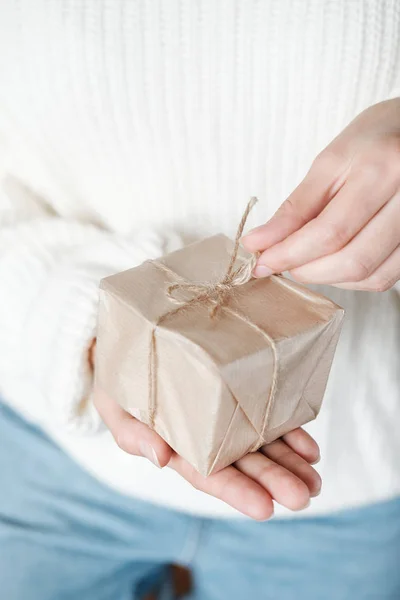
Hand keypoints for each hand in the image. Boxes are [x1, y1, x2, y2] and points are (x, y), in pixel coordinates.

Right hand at [93, 387, 320, 519]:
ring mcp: (227, 416)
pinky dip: (289, 432)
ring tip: (314, 478)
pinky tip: (308, 448)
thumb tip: (162, 460)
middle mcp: (207, 437)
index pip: (208, 474)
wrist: (136, 341)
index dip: (236, 491)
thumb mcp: (115, 405)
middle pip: (244, 463)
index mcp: (178, 447)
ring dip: (289, 462)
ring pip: (261, 443)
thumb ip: (134, 434)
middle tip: (304, 494)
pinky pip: (267, 415)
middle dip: (274, 480)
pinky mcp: (241, 392)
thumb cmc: (120, 379)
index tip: (265, 508)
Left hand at [242, 99, 399, 290]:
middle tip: (280, 262)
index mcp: (381, 171)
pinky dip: (350, 279)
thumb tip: (259, 243)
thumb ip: (295, 208)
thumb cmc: (373, 140)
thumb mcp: (330, 163)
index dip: (290, 253)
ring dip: (327, 278)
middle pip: (352, 260)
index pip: (330, 231)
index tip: (261, 261)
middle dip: (307, 270)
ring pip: (370, 276)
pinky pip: (384, 277)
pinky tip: (331, 263)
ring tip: (303, 261)